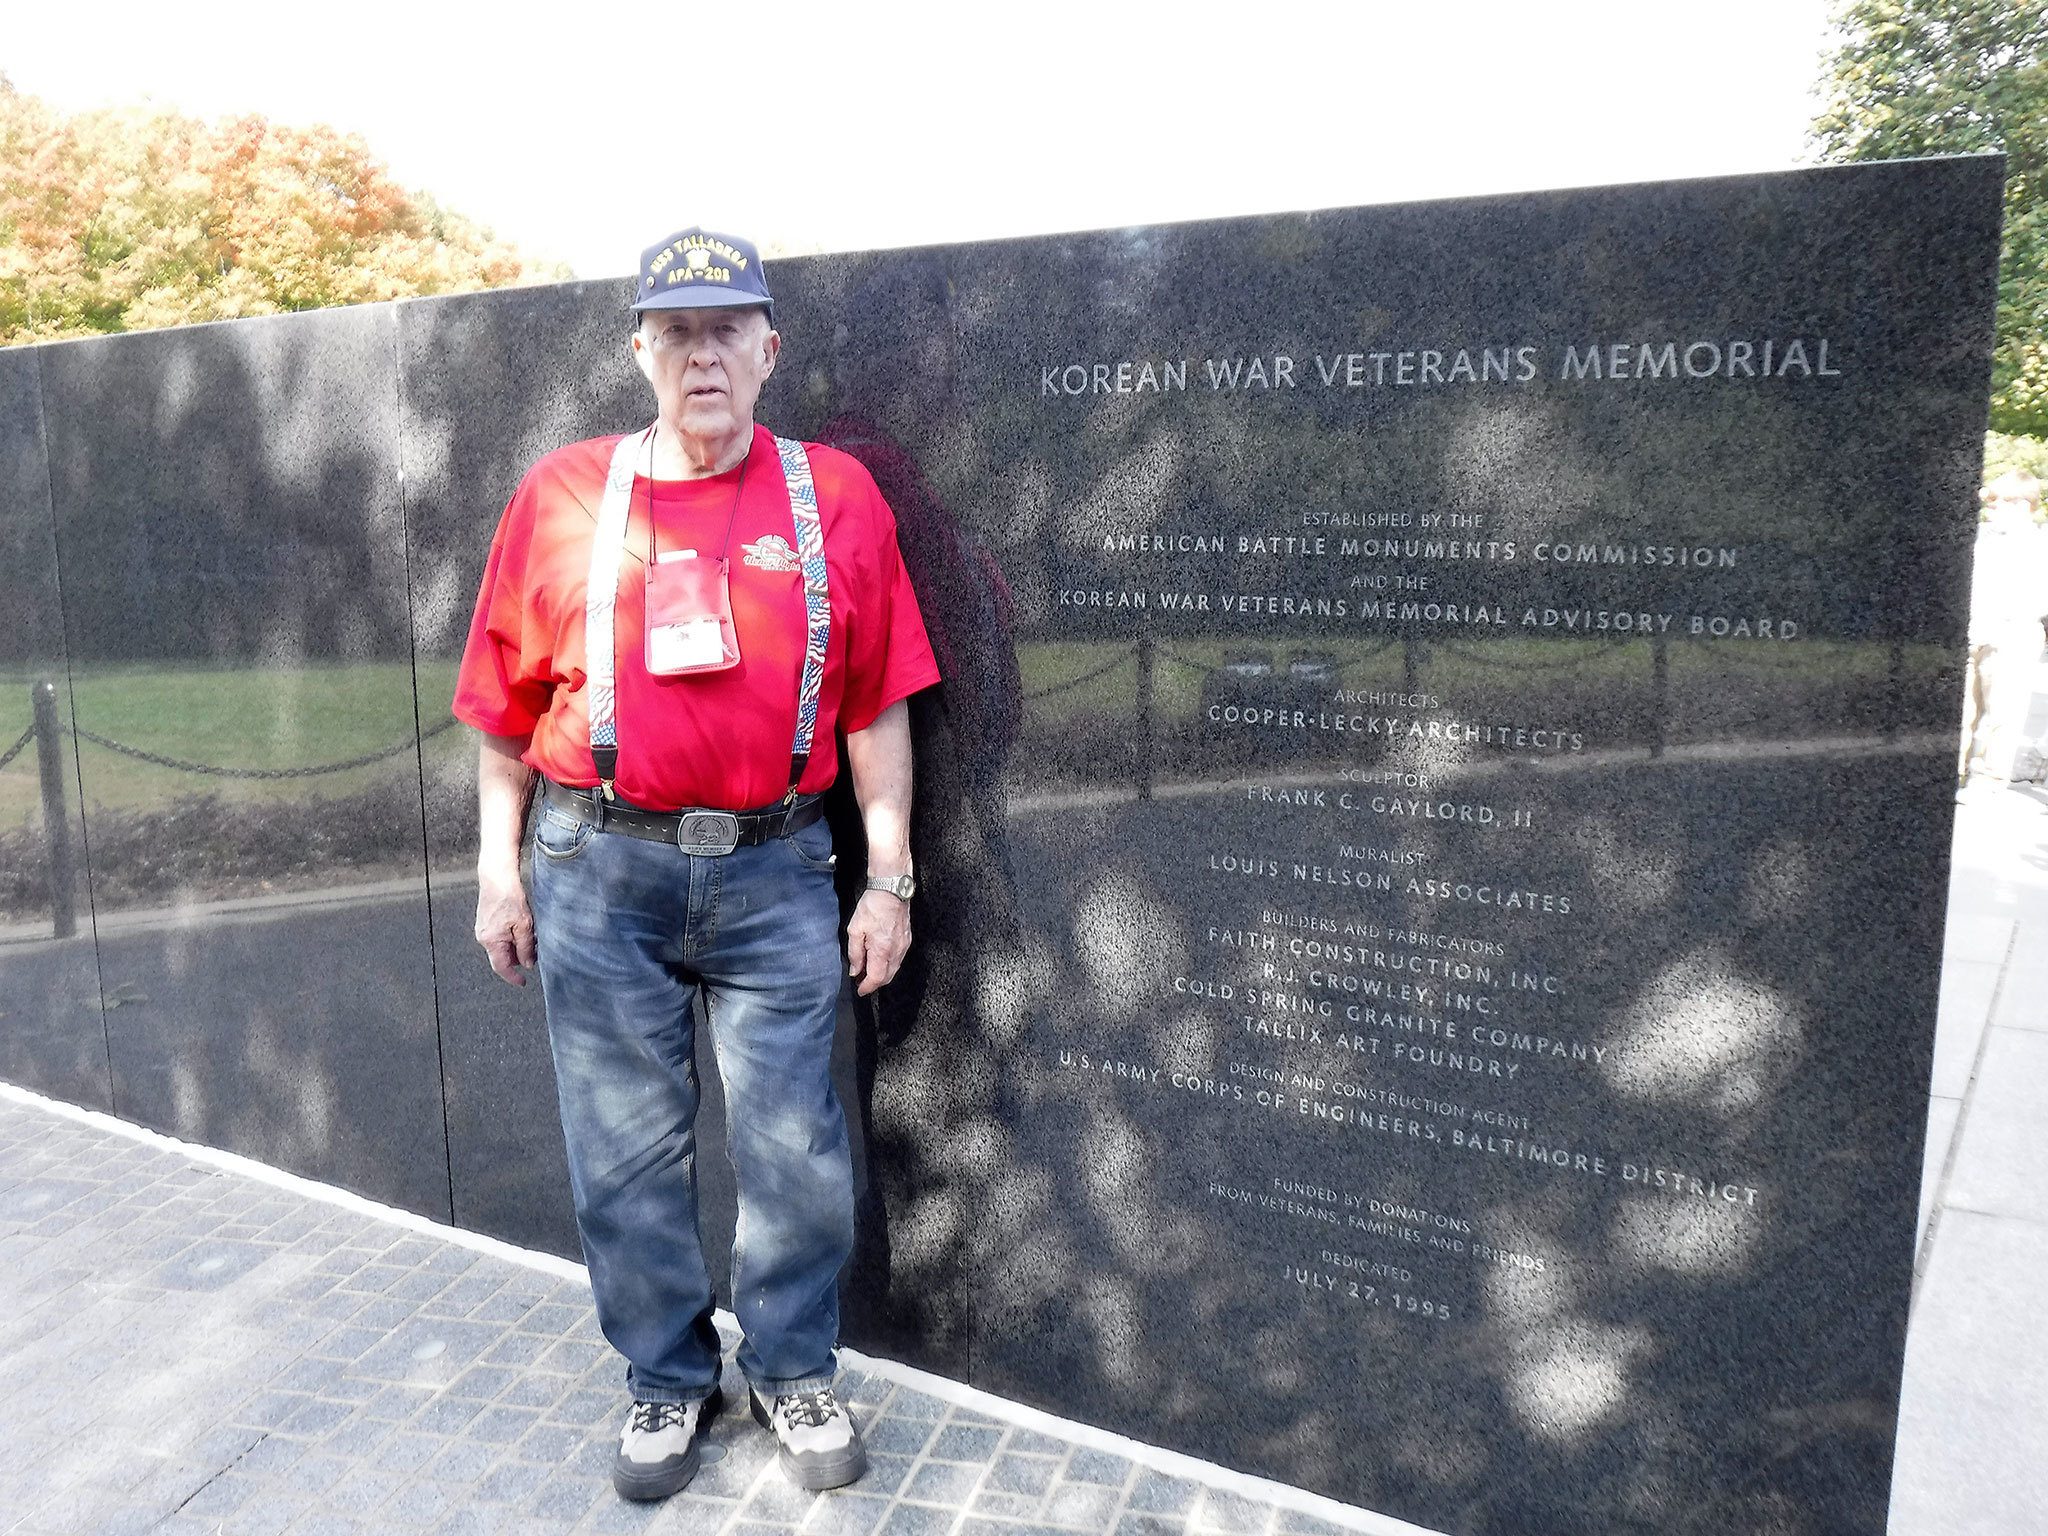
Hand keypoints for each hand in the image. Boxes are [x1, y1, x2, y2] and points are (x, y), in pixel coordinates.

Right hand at [475, 862, 536, 986]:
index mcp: (491, 941)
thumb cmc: (509, 898)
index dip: (513, 977)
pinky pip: (500, 937)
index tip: (523, 982)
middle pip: (503, 957)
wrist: (497, 877)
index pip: (501, 967)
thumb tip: (527, 964)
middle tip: (535, 950)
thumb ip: (525, 948)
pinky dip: (512, 937)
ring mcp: (483, 929)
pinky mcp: (486, 922)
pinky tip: (522, 926)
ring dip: (517, 945)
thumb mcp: (524, 926)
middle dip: (519, 957)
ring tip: (530, 934)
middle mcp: (483, 937)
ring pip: (503, 946)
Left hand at [846, 889, 910, 995]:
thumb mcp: (855, 929)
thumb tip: (855, 970)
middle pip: (887, 977)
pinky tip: (880, 960)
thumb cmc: (873, 906)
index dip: (867, 987)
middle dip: (874, 983)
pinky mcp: (907, 940)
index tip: (859, 990)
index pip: (876, 979)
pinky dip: (889, 965)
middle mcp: (896, 951)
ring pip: (894, 969)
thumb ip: (855, 953)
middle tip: (861, 982)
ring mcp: (904, 946)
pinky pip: (898, 959)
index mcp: (882, 951)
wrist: (891, 890)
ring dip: (882, 974)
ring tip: (868, 971)